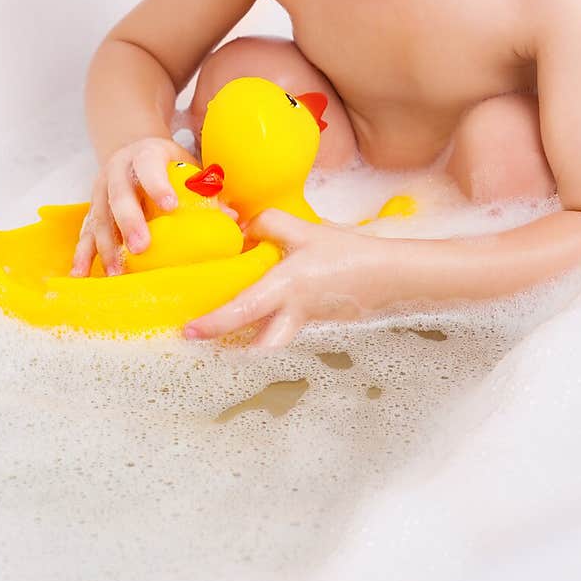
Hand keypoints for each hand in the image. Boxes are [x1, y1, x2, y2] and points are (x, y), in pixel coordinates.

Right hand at [70, 136, 237, 276]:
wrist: (132, 152)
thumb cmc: (168, 165)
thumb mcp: (187, 167)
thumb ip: (206, 190)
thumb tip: (232, 219)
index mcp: (145, 155)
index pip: (149, 167)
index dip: (158, 185)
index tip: (170, 206)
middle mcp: (117, 171)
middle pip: (119, 195)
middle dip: (130, 222)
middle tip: (142, 247)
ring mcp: (100, 192)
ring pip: (99, 217)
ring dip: (106, 246)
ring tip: (117, 272)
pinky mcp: (92, 211)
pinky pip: (84, 233)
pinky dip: (83, 254)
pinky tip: (81, 274)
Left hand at [181, 209, 393, 350]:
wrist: (390, 275)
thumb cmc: (348, 253)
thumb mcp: (308, 231)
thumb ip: (271, 224)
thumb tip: (242, 228)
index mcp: (288, 287)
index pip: (244, 309)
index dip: (215, 322)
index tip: (191, 330)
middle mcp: (293, 313)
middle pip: (257, 349)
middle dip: (231, 355)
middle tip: (204, 349)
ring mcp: (304, 324)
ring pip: (269, 345)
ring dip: (246, 348)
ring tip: (224, 342)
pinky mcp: (313, 326)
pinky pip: (282, 335)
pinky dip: (265, 334)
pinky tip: (256, 323)